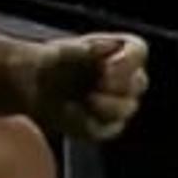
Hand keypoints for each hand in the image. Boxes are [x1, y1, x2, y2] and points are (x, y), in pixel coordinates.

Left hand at [25, 33, 148, 140]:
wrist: (39, 87)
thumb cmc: (53, 63)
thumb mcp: (60, 51)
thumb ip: (78, 49)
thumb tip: (96, 49)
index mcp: (120, 51)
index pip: (138, 51)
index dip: (127, 60)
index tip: (107, 67)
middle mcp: (126, 77)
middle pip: (139, 81)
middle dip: (118, 85)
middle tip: (97, 85)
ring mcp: (121, 103)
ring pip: (127, 108)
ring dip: (106, 106)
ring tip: (84, 99)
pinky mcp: (109, 125)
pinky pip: (109, 128)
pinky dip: (90, 122)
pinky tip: (71, 112)